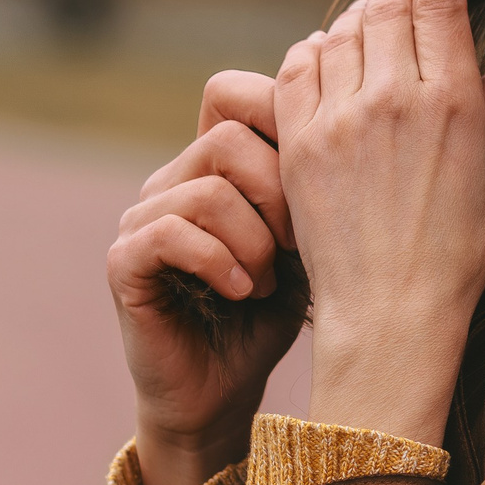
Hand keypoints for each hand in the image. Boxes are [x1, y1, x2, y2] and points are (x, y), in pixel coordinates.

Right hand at [109, 70, 306, 484]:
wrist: (225, 392)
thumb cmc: (271, 313)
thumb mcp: (308, 238)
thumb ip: (315, 180)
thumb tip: (360, 117)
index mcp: (211, 162)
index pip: (232, 93)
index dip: (281, 123)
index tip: (321, 181)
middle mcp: (171, 178)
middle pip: (228, 136)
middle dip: (279, 192)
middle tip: (299, 244)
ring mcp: (141, 217)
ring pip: (208, 187)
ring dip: (254, 239)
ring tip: (268, 280)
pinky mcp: (124, 261)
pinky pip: (171, 233)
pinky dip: (220, 262)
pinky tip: (243, 292)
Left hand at [275, 0, 484, 445]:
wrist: (390, 315)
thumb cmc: (457, 256)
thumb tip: (474, 65)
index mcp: (453, 103)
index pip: (439, 0)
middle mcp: (394, 98)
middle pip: (387, 7)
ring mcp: (339, 118)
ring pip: (340, 31)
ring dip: (354, 16)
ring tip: (364, 18)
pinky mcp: (299, 143)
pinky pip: (297, 68)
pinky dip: (312, 52)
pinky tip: (323, 56)